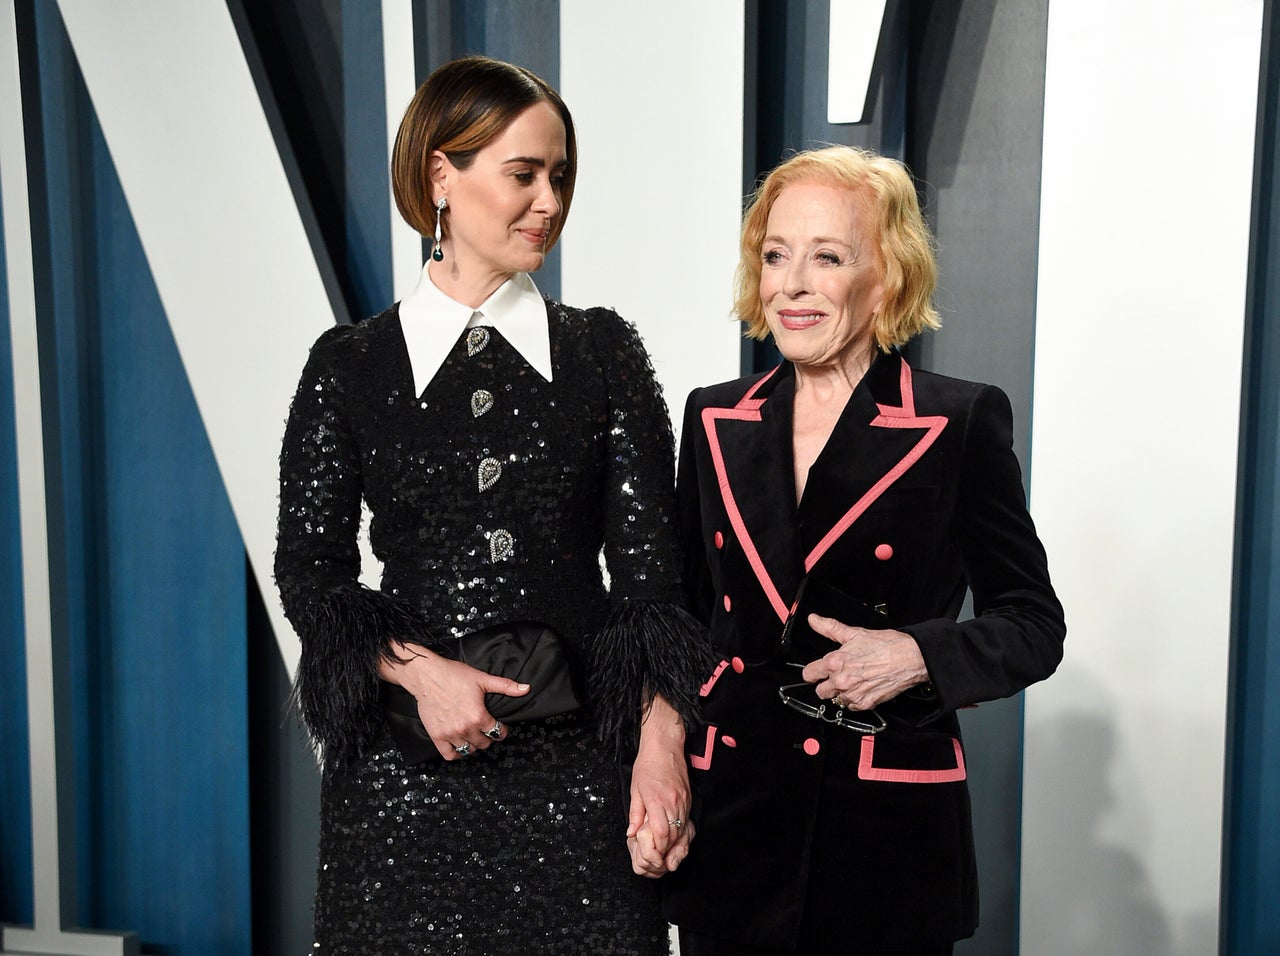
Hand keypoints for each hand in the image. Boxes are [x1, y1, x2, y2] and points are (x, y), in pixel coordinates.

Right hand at [381, 642, 528, 760]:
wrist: (427, 676)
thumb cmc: (454, 675)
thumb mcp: (482, 679)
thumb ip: (505, 686)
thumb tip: (526, 688)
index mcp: (479, 716)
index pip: (497, 732)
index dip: (501, 730)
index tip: (499, 728)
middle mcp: (465, 728)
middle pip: (483, 743)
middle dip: (488, 738)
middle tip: (486, 730)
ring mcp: (450, 734)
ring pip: (468, 750)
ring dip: (473, 745)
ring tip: (473, 736)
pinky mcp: (437, 736)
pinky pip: (449, 754)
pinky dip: (456, 753)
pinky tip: (460, 746)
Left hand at [626, 695, 692, 876]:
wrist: (664, 746)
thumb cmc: (648, 765)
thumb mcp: (635, 789)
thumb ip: (635, 813)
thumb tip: (632, 833)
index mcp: (657, 800)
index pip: (661, 832)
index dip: (657, 847)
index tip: (652, 854)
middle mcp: (673, 802)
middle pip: (673, 835)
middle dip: (666, 850)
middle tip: (658, 859)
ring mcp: (683, 801)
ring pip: (681, 830)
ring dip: (674, 843)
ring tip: (666, 853)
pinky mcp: (688, 799)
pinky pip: (686, 821)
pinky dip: (680, 832)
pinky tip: (675, 837)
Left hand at [799, 615, 929, 710]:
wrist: (910, 658)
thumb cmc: (887, 645)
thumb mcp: (855, 633)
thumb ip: (830, 628)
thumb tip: (814, 620)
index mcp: (835, 662)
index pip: (809, 674)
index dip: (812, 672)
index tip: (816, 671)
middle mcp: (841, 680)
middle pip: (820, 691)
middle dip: (826, 684)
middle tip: (836, 676)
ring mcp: (853, 694)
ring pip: (835, 700)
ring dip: (840, 693)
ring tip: (852, 681)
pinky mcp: (866, 704)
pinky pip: (851, 707)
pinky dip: (854, 699)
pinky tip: (862, 688)